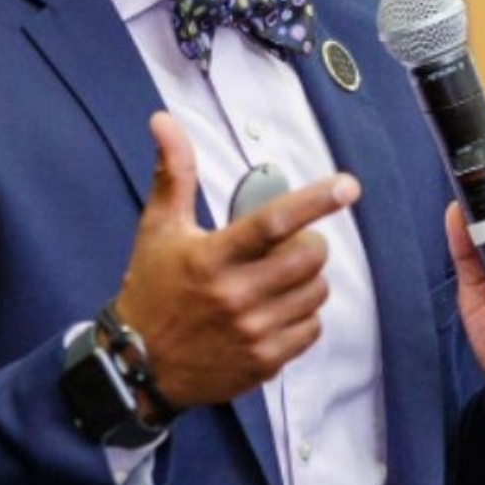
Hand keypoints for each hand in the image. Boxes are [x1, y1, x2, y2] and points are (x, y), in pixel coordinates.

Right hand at [115, 111, 359, 409]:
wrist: (137, 365)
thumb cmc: (152, 287)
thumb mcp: (158, 226)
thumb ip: (173, 171)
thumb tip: (163, 119)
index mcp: (212, 257)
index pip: (273, 222)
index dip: (315, 200)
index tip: (347, 185)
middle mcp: (236, 296)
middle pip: (308, 257)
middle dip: (310, 241)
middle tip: (291, 241)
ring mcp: (253, 332)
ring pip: (316, 291)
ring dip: (308, 278)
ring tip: (280, 276)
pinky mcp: (265, 362)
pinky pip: (312, 328)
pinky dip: (303, 314)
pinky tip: (277, 308)